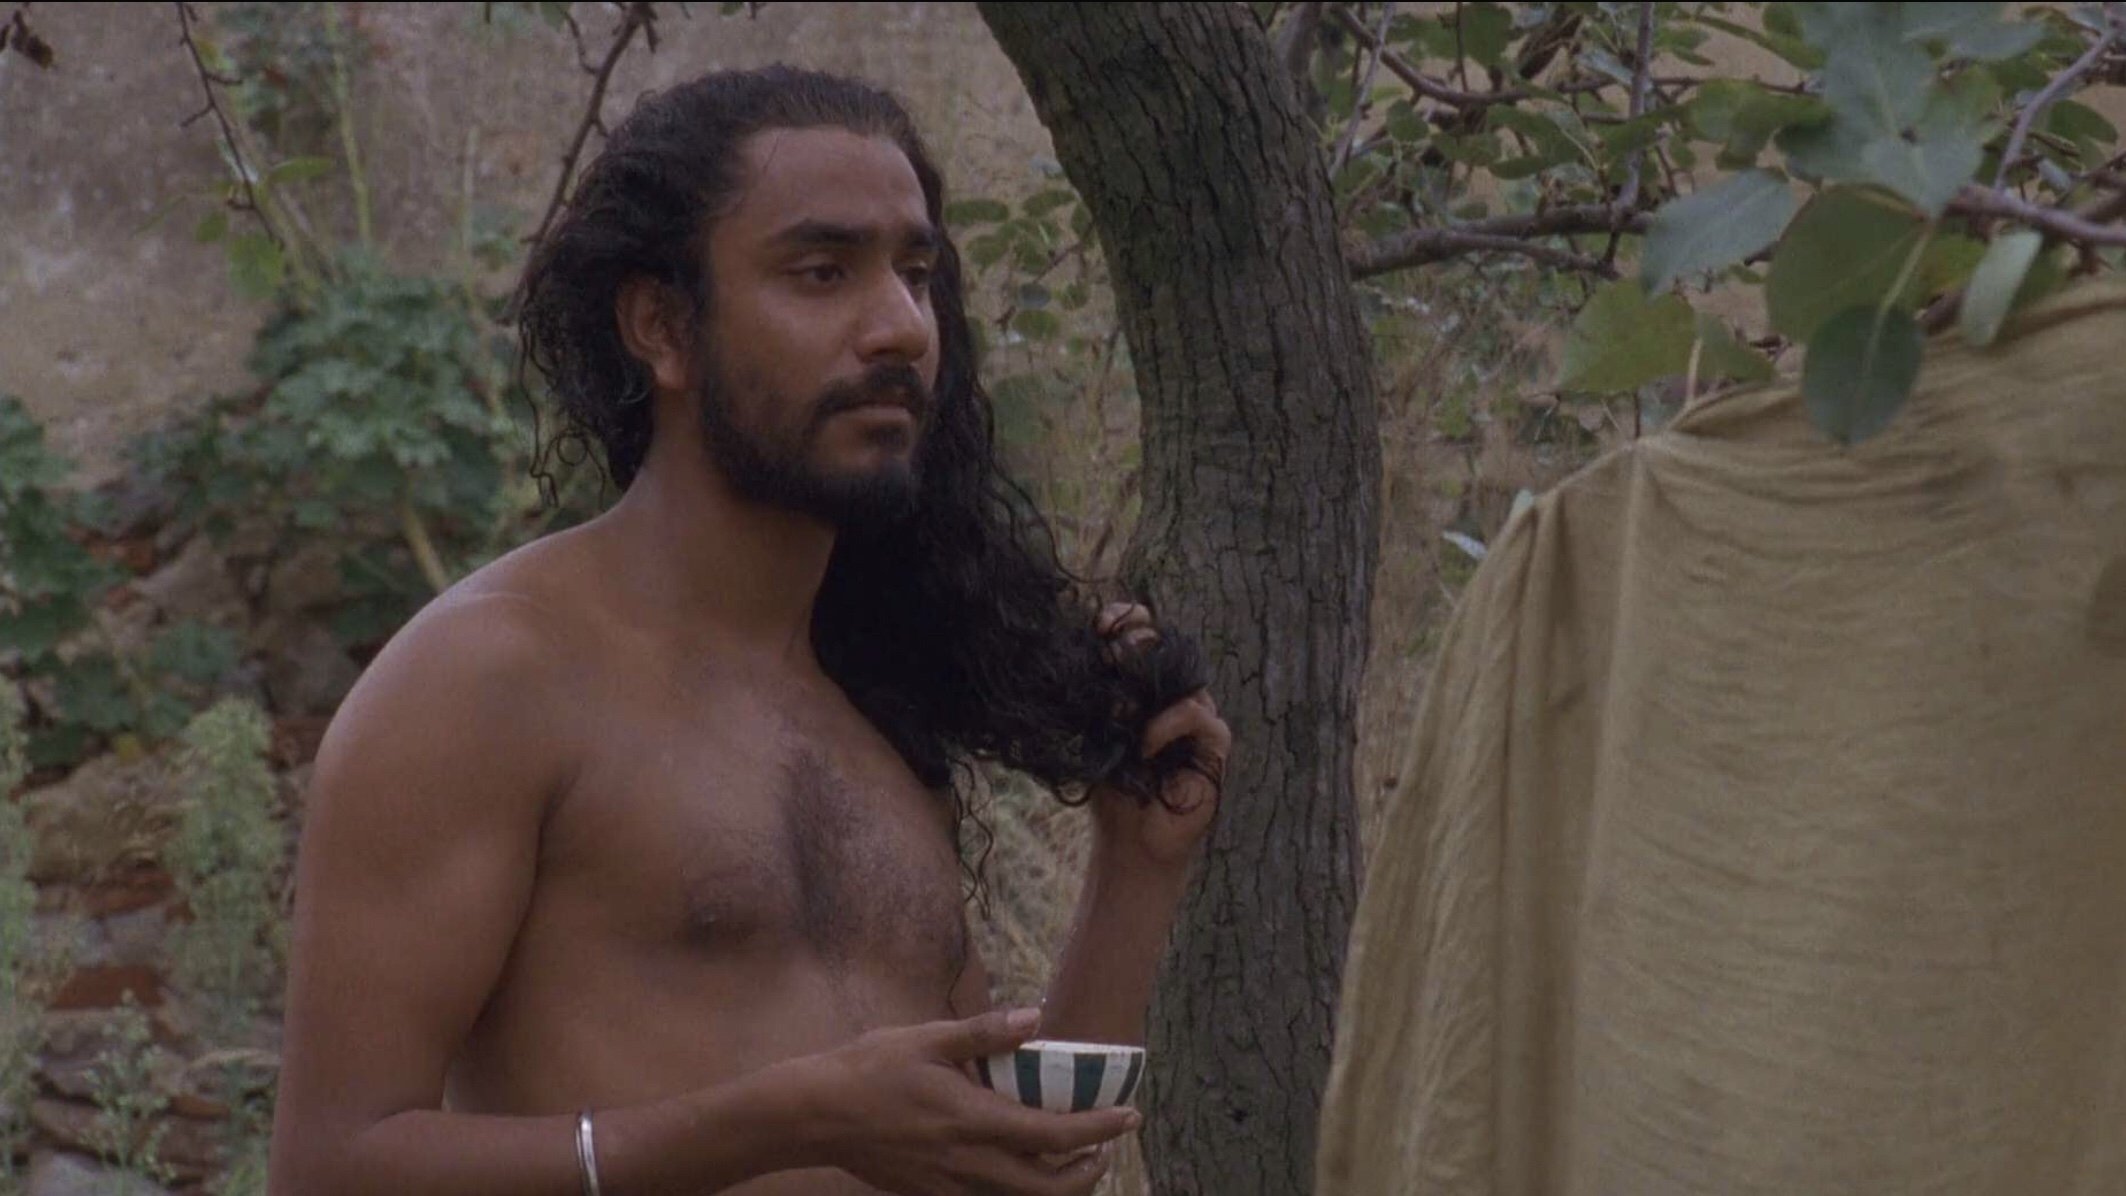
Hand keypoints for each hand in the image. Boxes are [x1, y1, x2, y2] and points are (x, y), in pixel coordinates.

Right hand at [810, 1008, 1133, 1195]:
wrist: (814, 1116)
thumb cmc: (869, 1069)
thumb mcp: (927, 1038)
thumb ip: (985, 1033)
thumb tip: (1035, 1017)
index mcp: (974, 1120)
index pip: (1055, 1135)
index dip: (1100, 1130)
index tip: (1129, 1117)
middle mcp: (969, 1163)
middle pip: (1049, 1188)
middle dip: (1087, 1172)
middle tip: (1105, 1146)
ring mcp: (950, 1185)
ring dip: (1056, 1184)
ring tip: (1072, 1157)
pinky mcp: (931, 1193)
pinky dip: (1017, 1186)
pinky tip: (1017, 1162)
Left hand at [1088, 603, 1230, 867]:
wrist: (1131, 841)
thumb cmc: (1112, 791)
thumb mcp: (1095, 736)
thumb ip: (1099, 699)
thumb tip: (1095, 656)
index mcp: (1146, 689)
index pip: (1144, 636)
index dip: (1127, 621)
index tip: (1101, 623)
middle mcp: (1175, 696)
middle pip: (1168, 645)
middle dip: (1137, 640)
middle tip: (1112, 651)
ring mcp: (1198, 717)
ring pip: (1186, 675)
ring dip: (1149, 682)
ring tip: (1121, 706)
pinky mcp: (1215, 744)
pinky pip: (1197, 714)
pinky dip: (1169, 724)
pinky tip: (1145, 744)